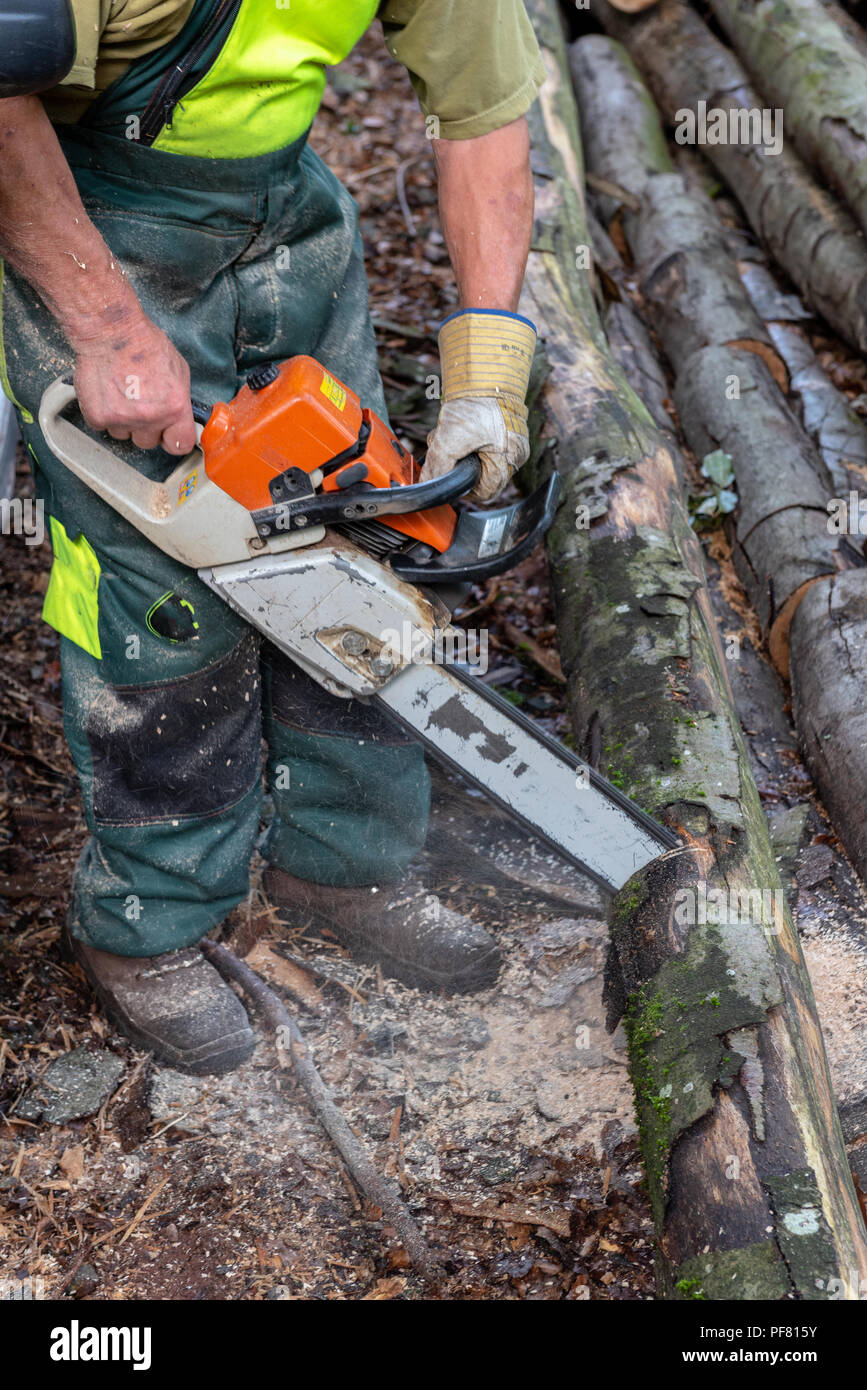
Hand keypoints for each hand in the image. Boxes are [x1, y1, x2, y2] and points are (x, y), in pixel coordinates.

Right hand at [71, 312, 195, 454]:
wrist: (110, 332)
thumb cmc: (144, 345)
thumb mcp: (179, 371)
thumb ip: (179, 401)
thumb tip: (180, 419)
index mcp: (175, 408)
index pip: (180, 445)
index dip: (173, 440)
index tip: (169, 436)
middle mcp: (150, 417)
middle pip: (148, 442)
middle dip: (145, 428)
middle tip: (140, 404)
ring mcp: (123, 419)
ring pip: (124, 435)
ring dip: (123, 421)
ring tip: (122, 395)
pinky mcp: (98, 417)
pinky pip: (102, 427)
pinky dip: (103, 414)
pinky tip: (107, 394)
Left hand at [420, 308, 535, 502]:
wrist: (485, 367)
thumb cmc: (478, 401)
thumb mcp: (451, 439)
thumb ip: (437, 466)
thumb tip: (426, 485)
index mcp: (509, 461)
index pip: (484, 492)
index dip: (463, 487)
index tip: (446, 475)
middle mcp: (513, 453)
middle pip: (478, 473)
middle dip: (456, 462)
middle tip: (445, 447)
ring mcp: (507, 439)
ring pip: (473, 456)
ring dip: (455, 447)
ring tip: (448, 430)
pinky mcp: (498, 425)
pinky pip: (475, 440)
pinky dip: (460, 435)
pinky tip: (452, 423)